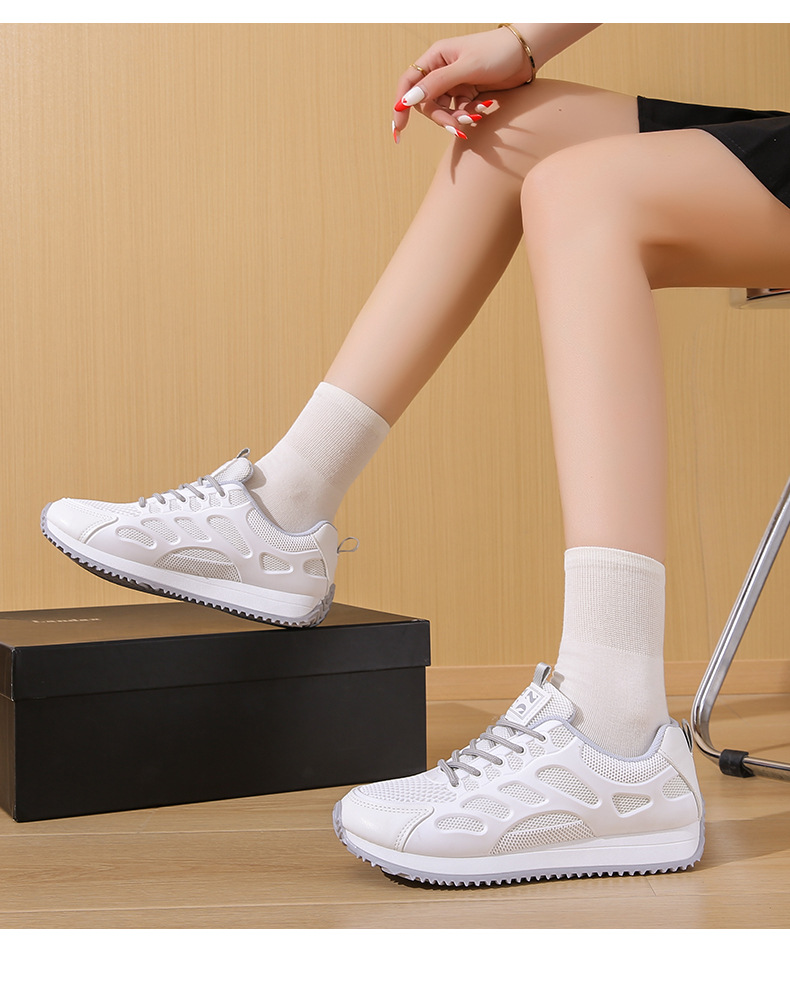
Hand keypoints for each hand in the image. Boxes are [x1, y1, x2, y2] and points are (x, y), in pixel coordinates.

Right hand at [392, 27, 532, 141]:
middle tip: (457, 127)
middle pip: (427, 103)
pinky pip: (459, 111)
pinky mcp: (468, 92)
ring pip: (444, 111)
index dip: (402, 105)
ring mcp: (455, 82)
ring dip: (456, 119)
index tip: (399, 128)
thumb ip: (436, 84)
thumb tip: (409, 100)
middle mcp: (441, 70)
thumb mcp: (465, 68)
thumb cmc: (496, 52)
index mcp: (435, 57)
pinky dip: (469, 116)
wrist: (525, 54)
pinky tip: (483, 111)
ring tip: (475, 118)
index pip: (409, 83)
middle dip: (441, 117)